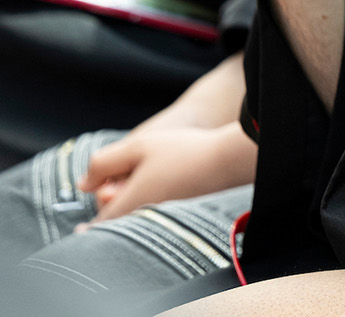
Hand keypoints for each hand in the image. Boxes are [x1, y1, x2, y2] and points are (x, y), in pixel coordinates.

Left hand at [76, 123, 255, 221]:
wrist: (230, 159)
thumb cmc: (183, 150)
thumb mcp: (137, 145)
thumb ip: (102, 164)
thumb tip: (84, 184)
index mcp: (131, 203)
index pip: (100, 225)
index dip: (88, 228)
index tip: (81, 231)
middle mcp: (148, 218)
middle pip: (120, 223)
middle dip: (113, 209)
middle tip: (114, 190)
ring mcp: (167, 220)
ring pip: (139, 220)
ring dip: (133, 207)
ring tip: (142, 181)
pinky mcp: (184, 216)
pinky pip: (158, 218)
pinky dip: (152, 207)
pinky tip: (165, 185)